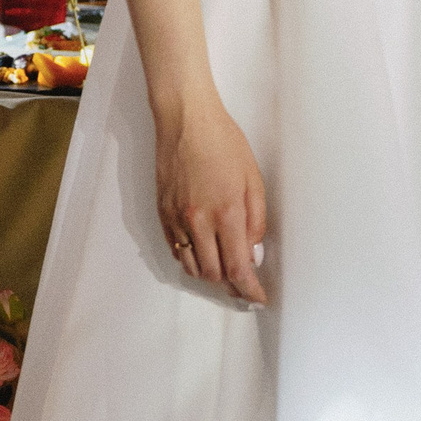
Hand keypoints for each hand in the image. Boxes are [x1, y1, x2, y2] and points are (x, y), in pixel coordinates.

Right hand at [156, 99, 268, 301]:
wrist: (185, 121)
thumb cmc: (223, 144)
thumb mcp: (253, 180)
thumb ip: (256, 221)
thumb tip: (254, 253)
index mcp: (226, 213)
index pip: (238, 268)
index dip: (250, 290)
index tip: (258, 299)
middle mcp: (198, 222)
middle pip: (213, 274)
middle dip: (232, 286)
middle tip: (246, 285)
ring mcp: (176, 220)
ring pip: (192, 267)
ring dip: (210, 275)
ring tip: (226, 271)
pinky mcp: (162, 214)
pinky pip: (176, 251)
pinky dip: (191, 260)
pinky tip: (204, 254)